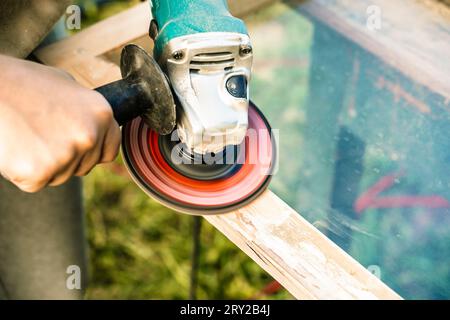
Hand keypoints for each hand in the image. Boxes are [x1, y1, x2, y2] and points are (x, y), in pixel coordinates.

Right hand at [0, 55, 120, 191]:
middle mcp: (89, 136)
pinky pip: (36, 183)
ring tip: (25, 136)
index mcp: (101, 113)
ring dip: (44, 165)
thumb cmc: (22, 83)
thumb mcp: (66, 86)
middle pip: (84, 167)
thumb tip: (97, 126)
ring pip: (61, 176)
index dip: (92, 152)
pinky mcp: (40, 172)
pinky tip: (15, 148)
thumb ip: (86, 112)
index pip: (110, 151)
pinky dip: (23, 173)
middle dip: (66, 158)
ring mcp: (67, 155)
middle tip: (39, 134)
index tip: (75, 147)